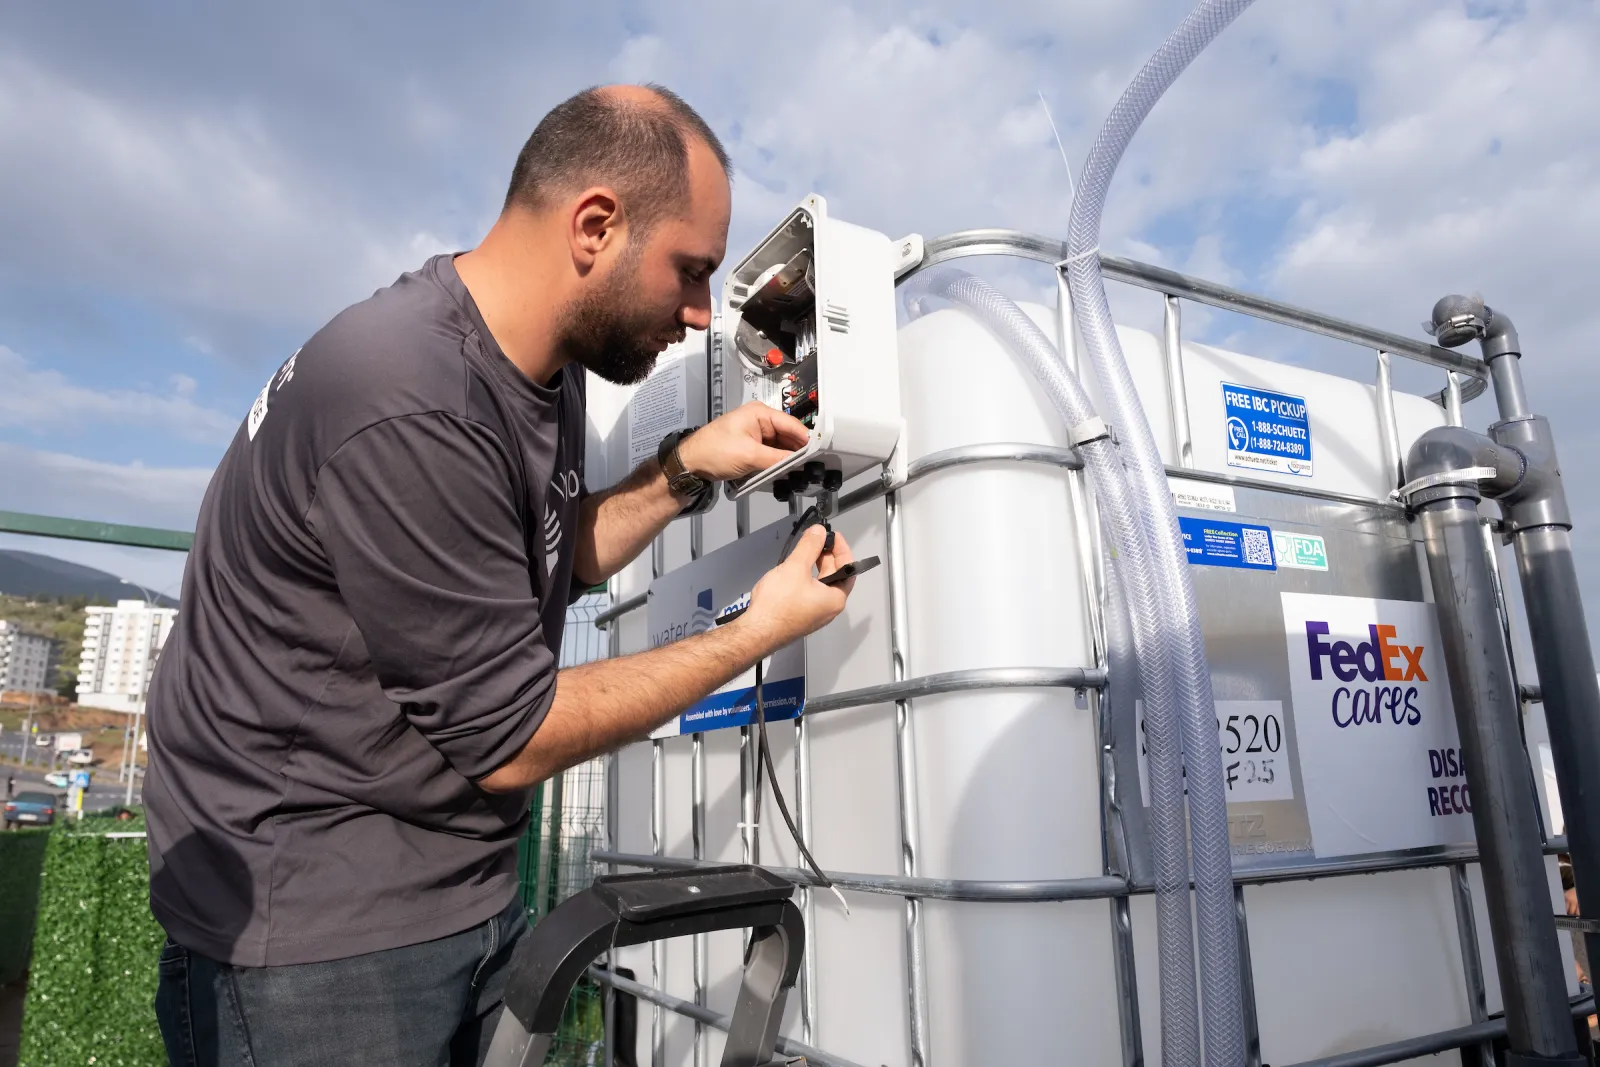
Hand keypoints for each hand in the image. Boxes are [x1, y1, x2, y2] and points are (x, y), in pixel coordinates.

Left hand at [675, 402, 809, 482]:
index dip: (806, 439)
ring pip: (780, 447)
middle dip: (797, 451)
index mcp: (759, 413)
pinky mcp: (751, 448)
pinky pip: (770, 454)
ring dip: (787, 459)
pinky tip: (784, 473)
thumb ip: (777, 459)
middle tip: (811, 467)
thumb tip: (798, 463)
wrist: (690, 463)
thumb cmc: (715, 451)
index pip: (792, 424)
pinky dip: (776, 463)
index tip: (820, 453)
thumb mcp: (749, 455)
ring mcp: (755, 435)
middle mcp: (760, 421)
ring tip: (799, 472)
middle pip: (787, 436)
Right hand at [737, 525, 855, 652]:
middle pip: (834, 577)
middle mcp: (828, 609)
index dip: (842, 549)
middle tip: (815, 541)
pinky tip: (792, 572)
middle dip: (826, 556)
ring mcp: (813, 615)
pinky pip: (808, 594)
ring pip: (820, 585)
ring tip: (803, 553)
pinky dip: (805, 579)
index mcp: (835, 599)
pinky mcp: (799, 617)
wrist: (756, 632)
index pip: (848, 569)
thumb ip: (810, 547)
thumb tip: (819, 532)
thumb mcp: (796, 568)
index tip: (832, 536)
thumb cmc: (778, 603)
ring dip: (814, 567)